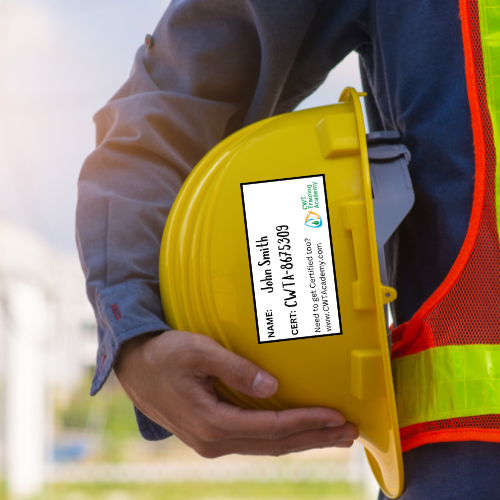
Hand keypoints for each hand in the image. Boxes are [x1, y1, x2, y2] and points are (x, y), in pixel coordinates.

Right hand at [114, 330, 358, 457]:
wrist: (134, 369)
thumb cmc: (164, 355)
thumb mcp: (197, 352)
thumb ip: (234, 369)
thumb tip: (272, 387)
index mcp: (212, 423)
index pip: (272, 428)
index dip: (307, 422)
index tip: (338, 416)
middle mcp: (215, 440)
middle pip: (276, 443)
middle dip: (315, 437)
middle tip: (350, 432)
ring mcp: (214, 440)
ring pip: (268, 445)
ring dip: (303, 438)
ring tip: (335, 434)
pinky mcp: (214, 433)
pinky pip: (257, 439)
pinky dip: (283, 435)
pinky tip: (299, 428)